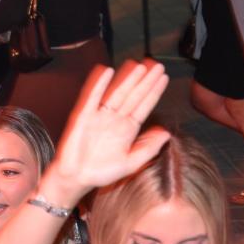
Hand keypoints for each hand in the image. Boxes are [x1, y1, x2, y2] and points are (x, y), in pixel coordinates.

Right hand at [50, 60, 170, 198]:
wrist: (76, 179)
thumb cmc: (101, 172)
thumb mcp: (131, 163)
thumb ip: (148, 148)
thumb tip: (166, 133)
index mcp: (127, 129)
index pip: (143, 105)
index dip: (154, 91)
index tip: (163, 77)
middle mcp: (114, 119)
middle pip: (132, 95)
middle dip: (144, 80)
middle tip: (155, 64)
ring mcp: (99, 116)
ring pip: (116, 93)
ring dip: (127, 79)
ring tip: (139, 65)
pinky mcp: (82, 117)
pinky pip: (91, 98)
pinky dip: (98, 85)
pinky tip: (106, 72)